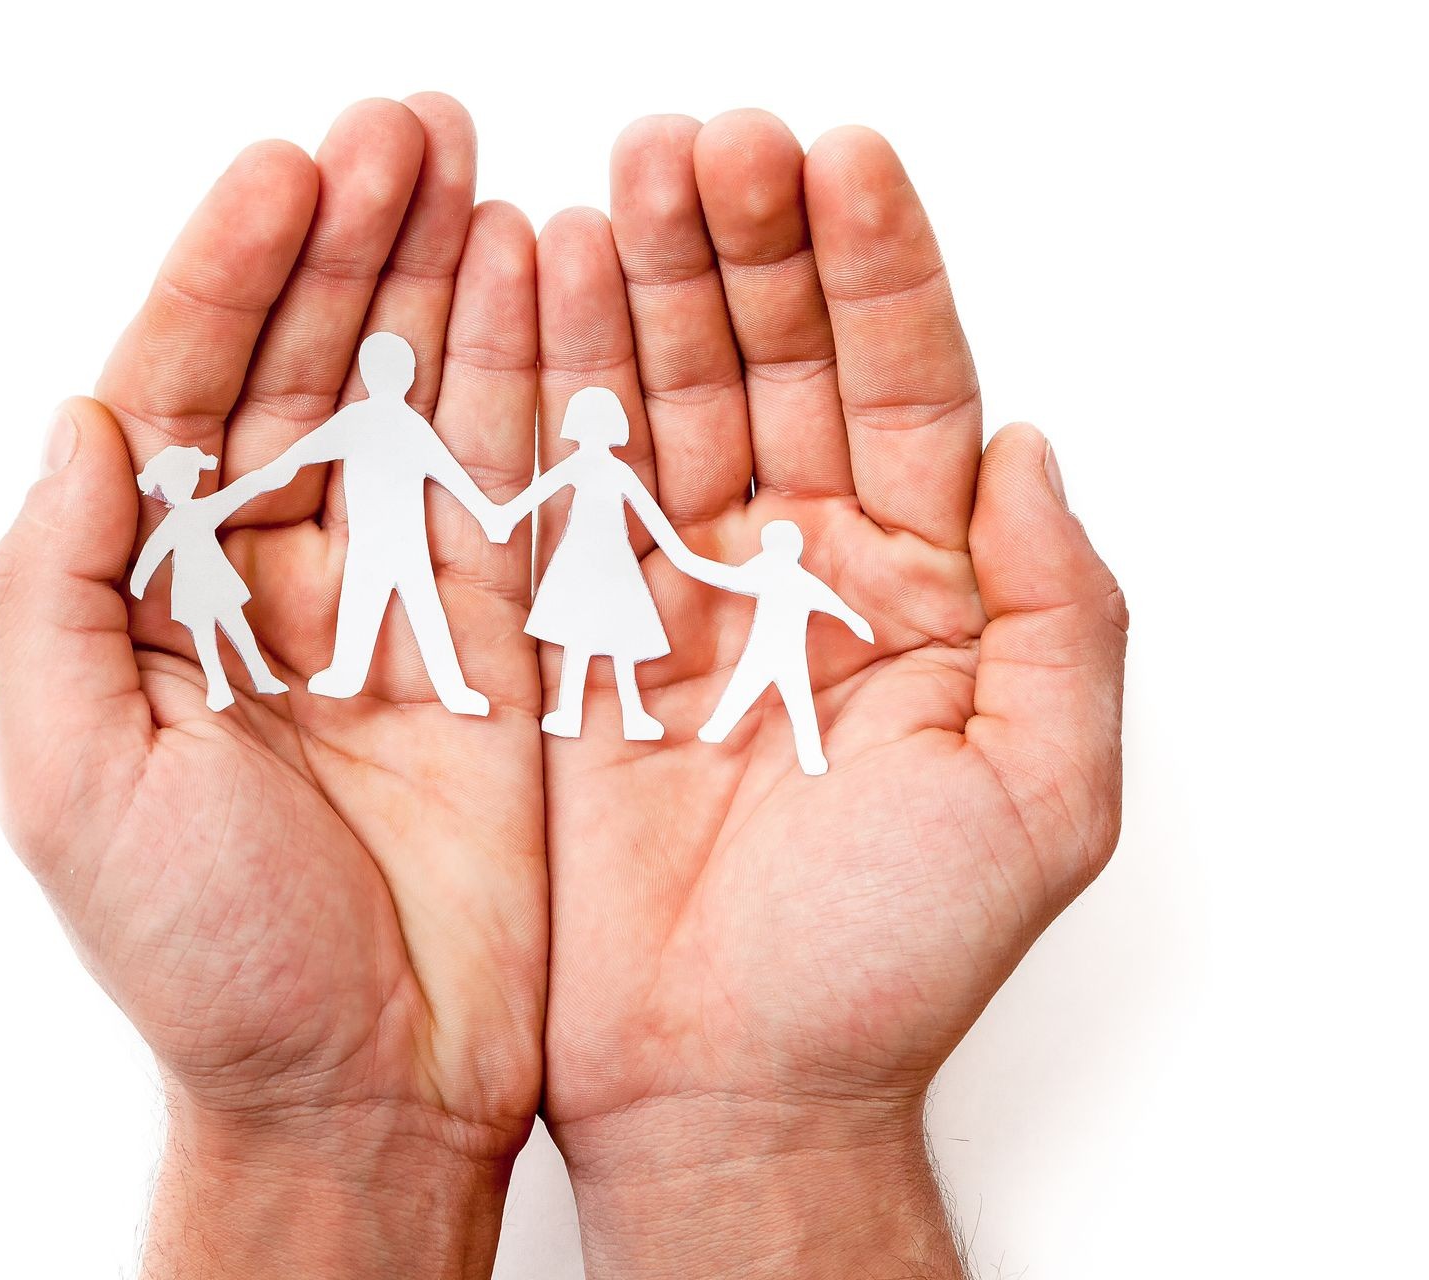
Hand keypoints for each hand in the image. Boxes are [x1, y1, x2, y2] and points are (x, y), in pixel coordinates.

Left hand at [0, 96, 544, 1278]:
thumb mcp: (77, 784)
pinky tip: (532, 284)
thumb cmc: (207, 961)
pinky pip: (505, 484)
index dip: (223, 279)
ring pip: (403, 402)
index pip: (178, 396)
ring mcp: (385, 601)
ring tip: (466, 164)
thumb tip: (79, 424)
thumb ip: (56, 596)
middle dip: (342, 244)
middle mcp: (265, 581)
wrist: (364, 1086)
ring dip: (430, 280)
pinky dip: (521, 383)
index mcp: (152, 600)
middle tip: (401, 130)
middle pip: (295, 368)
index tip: (282, 177)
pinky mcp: (495, 639)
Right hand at [535, 113, 1125, 1276]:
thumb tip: (1032, 446)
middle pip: (778, 360)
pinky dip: (551, 381)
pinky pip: (564, 481)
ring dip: (645, 281)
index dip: (878, 269)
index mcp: (921, 585)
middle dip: (746, 244)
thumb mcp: (1037, 794)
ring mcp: (681, 587)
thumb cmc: (883, 964)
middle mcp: (800, 562)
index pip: (907, 384)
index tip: (839, 160)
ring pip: (666, 395)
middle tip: (705, 143)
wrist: (726, 1083)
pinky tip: (541, 284)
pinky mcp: (575, 630)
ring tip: (620, 175)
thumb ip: (1061, 612)